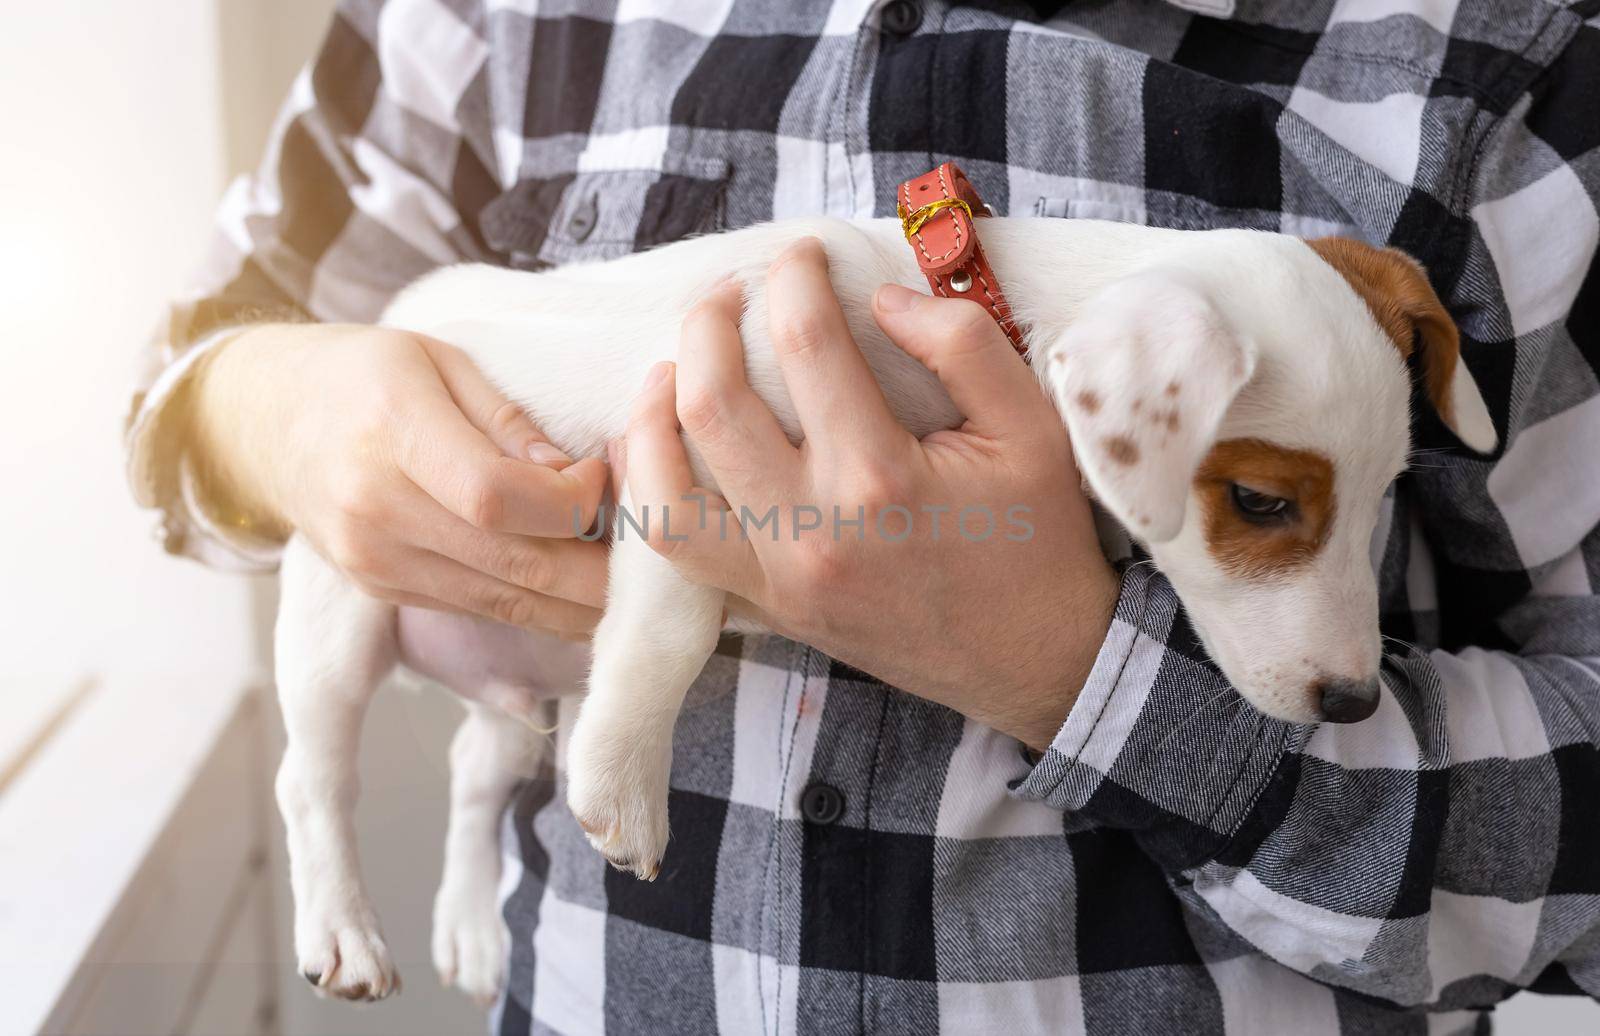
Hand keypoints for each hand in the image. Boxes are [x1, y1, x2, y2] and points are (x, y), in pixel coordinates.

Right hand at [185, 323, 608, 634]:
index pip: (498, 496)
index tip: (605, 474)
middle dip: (600, 570)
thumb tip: (577, 475)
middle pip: (516, 564)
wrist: (262, 421)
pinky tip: (580, 588)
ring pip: (506, 603)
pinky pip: (480, 608)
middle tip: (654, 552)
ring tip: (632, 578)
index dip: (571, 499)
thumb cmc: (361, 373)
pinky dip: (539, 605)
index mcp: (391, 432)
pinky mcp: (385, 591)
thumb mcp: (437, 358)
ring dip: (581, 600)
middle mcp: (377, 511)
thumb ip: (509, 420)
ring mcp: (377, 562)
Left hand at [622, 241, 1118, 747]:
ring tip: (671, 366)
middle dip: (706, 323)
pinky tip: (664, 444)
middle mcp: (813, 529)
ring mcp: (780, 576)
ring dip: (654, 411)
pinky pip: (677, 548)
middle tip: (727, 291)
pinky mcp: (769, 605)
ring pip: (667, 488)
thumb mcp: (1031, 427)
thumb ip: (963, 344)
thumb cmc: (1038, 540)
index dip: (794, 276)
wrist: (1036, 661)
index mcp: (881, 477)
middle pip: (712, 404)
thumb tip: (882, 297)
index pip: (806, 342)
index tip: (801, 253)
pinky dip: (655, 487)